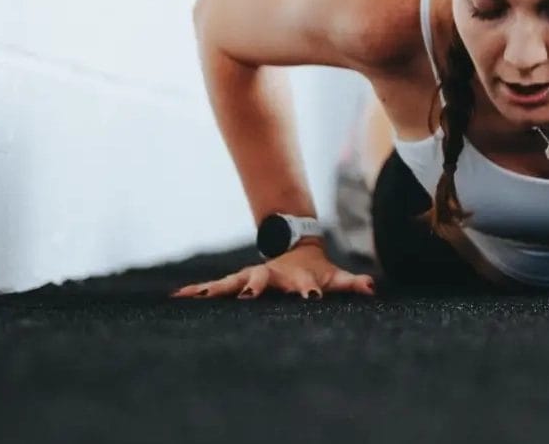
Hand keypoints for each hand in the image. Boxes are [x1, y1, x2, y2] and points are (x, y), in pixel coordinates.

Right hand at [171, 242, 374, 300]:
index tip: (311, 298)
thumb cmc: (316, 272)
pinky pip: (214, 288)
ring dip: (215, 289)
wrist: (294, 249)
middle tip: (249, 295)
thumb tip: (372, 288)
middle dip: (254, 287)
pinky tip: (177, 297)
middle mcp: (271, 276)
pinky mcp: (236, 283)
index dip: (309, 291)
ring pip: (231, 283)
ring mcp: (251, 277)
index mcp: (296, 277)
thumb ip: (352, 283)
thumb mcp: (334, 277)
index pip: (304, 285)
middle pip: (261, 280)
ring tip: (195, 296)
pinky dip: (197, 292)